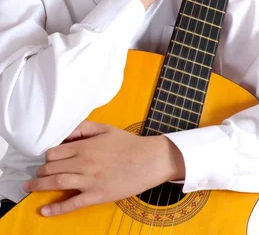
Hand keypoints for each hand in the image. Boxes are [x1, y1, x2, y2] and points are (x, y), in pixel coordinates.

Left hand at [22, 120, 184, 216]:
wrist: (148, 160)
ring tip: (29, 188)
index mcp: (85, 146)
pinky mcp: (96, 195)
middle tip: (36, 175)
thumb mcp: (105, 129)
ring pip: (57, 183)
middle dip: (40, 172)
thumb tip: (66, 132)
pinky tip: (44, 211)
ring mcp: (89, 180)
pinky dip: (56, 209)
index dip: (47, 157)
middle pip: (52, 168)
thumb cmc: (127, 143)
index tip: (46, 160)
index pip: (54, 152)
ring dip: (39, 186)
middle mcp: (83, 163)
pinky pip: (72, 204)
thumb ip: (84, 128)